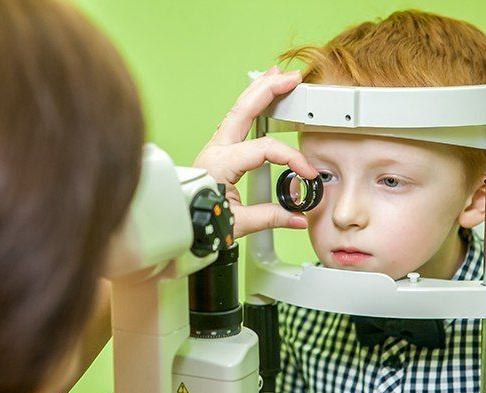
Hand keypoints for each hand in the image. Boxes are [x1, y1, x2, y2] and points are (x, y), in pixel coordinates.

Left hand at [194, 66, 317, 238]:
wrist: (178, 222)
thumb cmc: (199, 221)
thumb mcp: (237, 224)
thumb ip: (270, 218)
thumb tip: (298, 218)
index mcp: (221, 163)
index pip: (264, 149)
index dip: (291, 158)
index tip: (307, 173)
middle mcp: (217, 149)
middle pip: (244, 110)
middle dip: (269, 90)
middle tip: (291, 78)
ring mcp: (215, 147)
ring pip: (238, 110)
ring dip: (258, 91)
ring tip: (276, 76)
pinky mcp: (217, 150)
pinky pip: (235, 121)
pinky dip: (250, 105)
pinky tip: (259, 99)